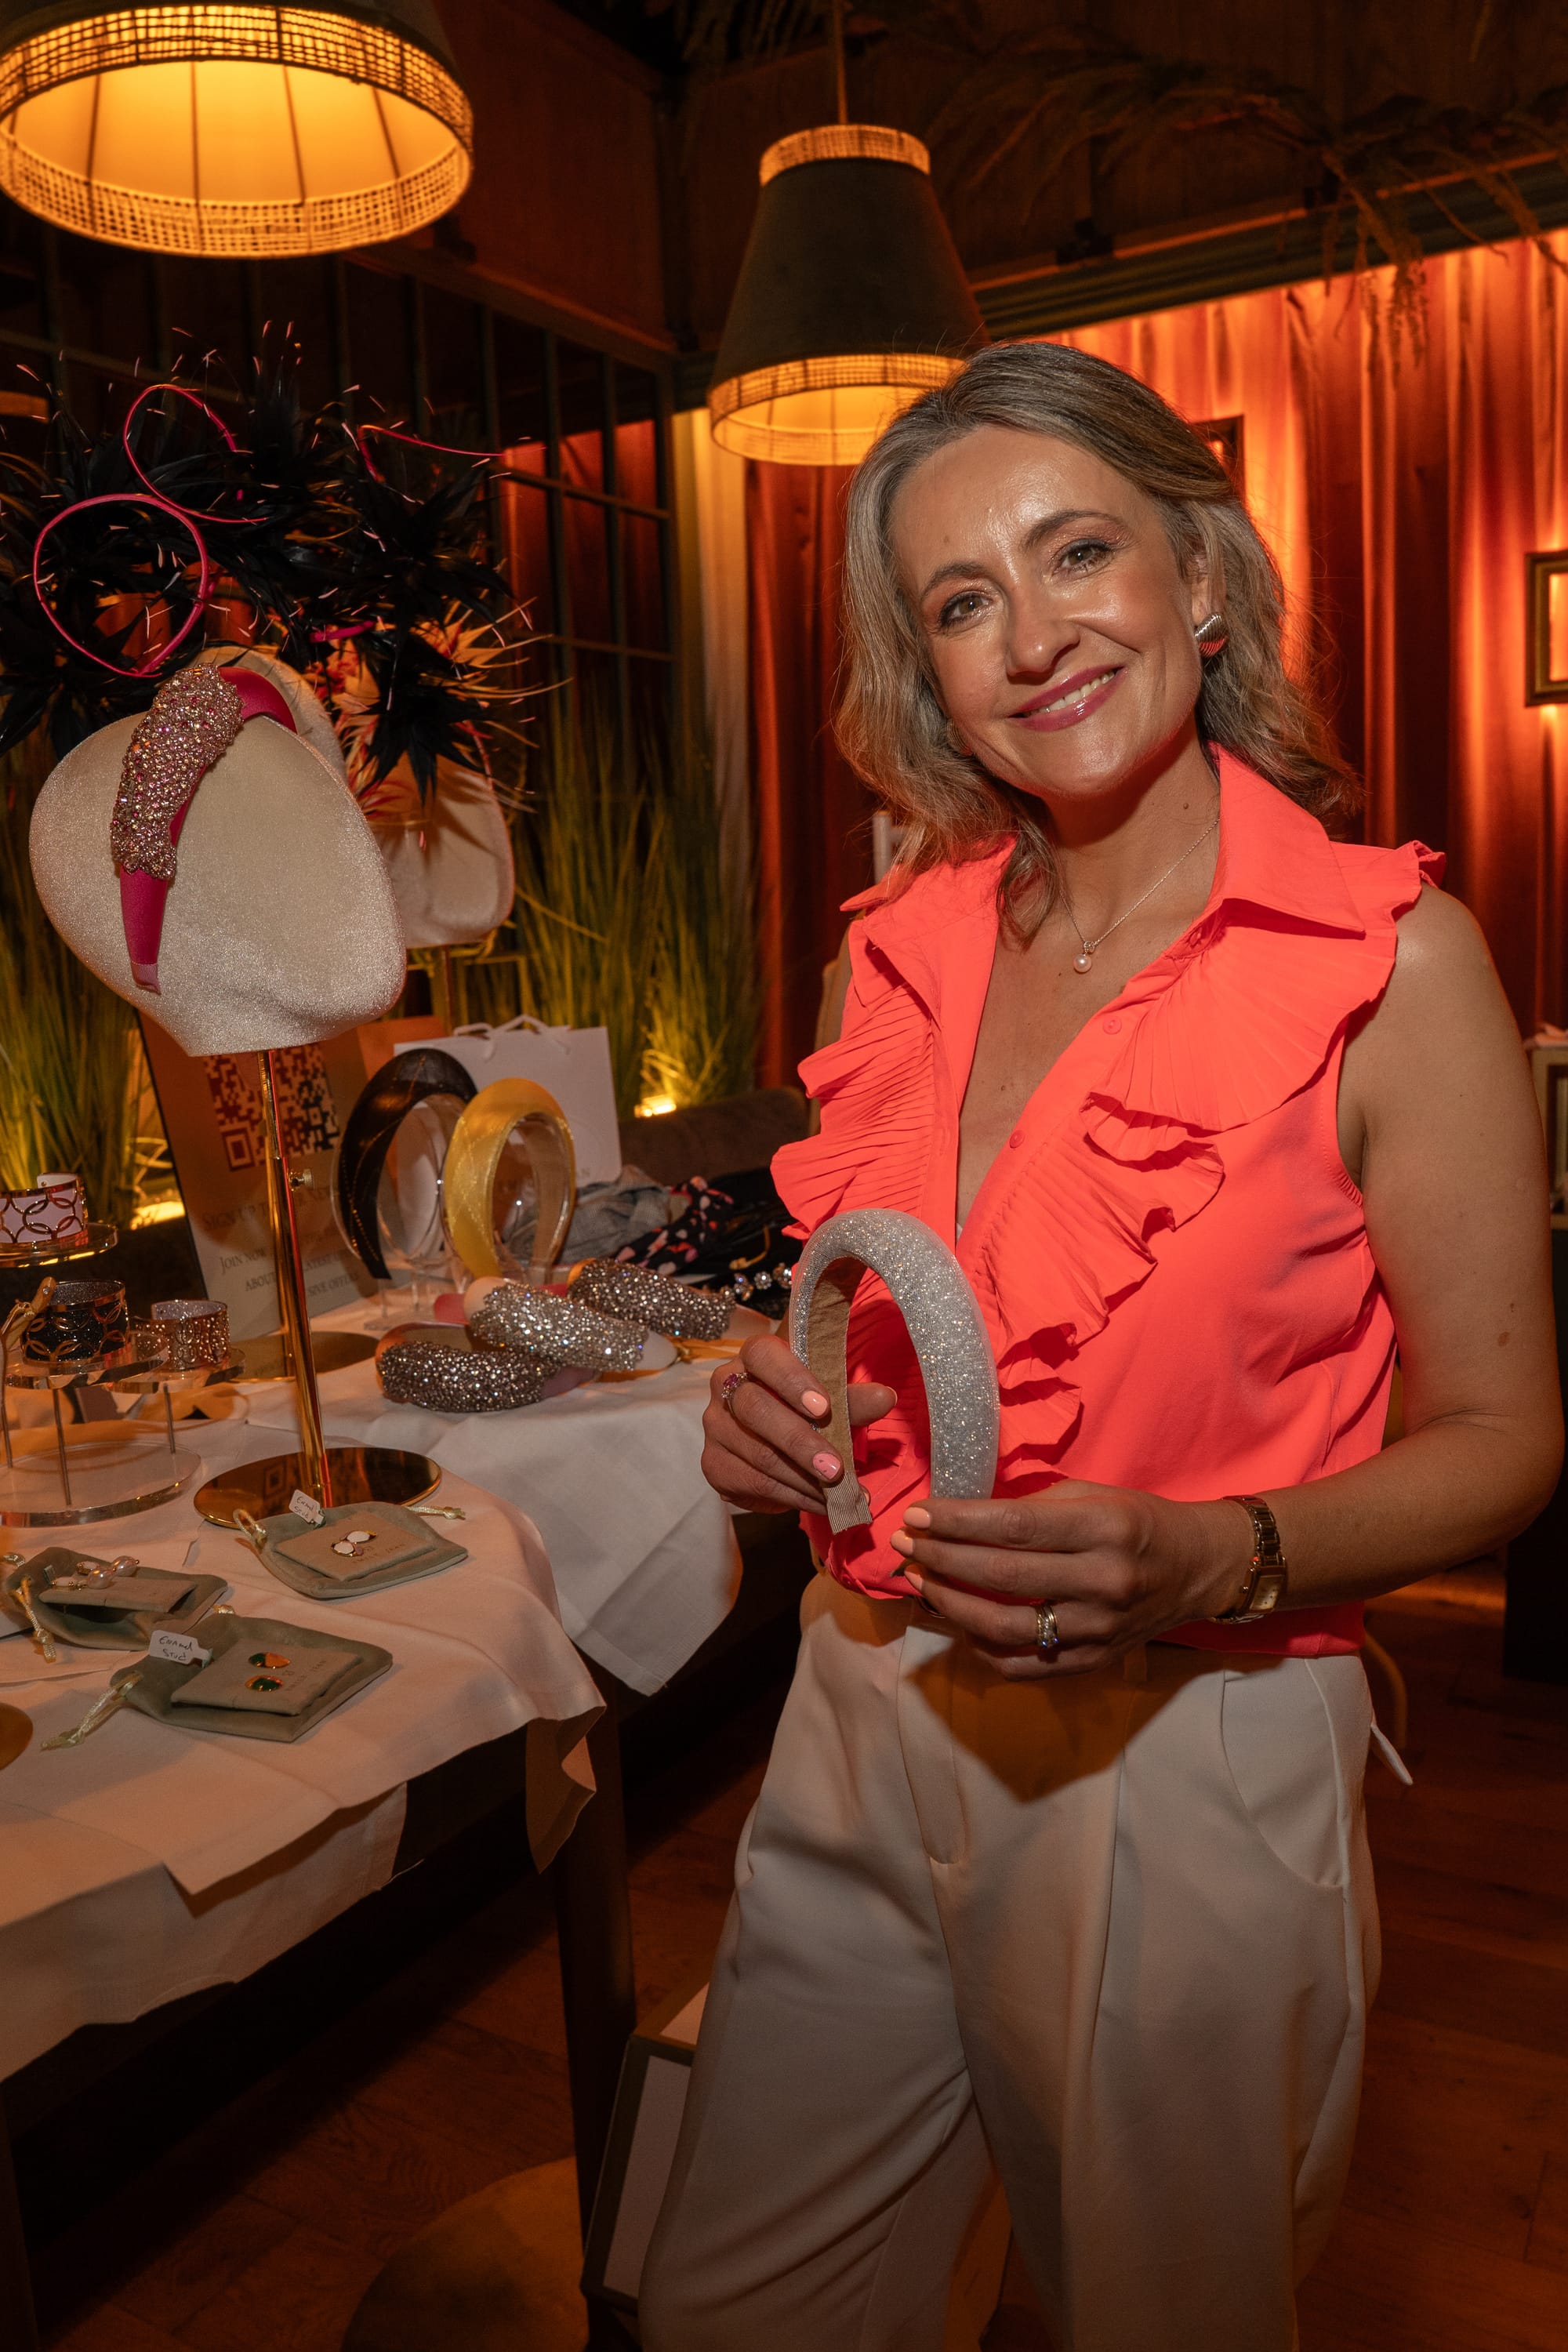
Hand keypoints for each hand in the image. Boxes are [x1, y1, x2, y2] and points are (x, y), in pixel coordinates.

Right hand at [701, 1334, 895, 1513]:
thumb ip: (852, 1399)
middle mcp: (725, 1385)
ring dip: (803, 1479)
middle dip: (800, 1442)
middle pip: (756, 1410)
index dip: (792, 1380)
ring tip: (841, 1494)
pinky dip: (793, 1497)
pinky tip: (821, 1503)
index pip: (764, 1356)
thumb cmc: (804, 1406)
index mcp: (753, 1356)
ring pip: (757, 1454)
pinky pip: (752, 1483)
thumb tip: (885, 1398)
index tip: (824, 1408)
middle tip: (836, 1469)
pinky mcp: (714, 1464)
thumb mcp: (829, 1397)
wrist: (775, 1435)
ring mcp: (715, 1427)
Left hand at [890, 1483, 1247, 1676]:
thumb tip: (961, 1517)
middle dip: (942, 1559)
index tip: (916, 1515)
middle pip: (1001, 1576)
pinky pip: (1024, 1665)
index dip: (956, 1522)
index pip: (1013, 1526)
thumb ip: (1032, 1507)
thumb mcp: (1093, 1496)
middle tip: (904, 1545)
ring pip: (1005, 1626)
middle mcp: (1103, 1581)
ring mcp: (1099, 1629)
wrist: (1199, 1568)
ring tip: (921, 1582)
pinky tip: (958, 1625)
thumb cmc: (1138, 1521)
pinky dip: (982, 1648)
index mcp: (1104, 1528)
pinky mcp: (1094, 1661)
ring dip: (951, 1605)